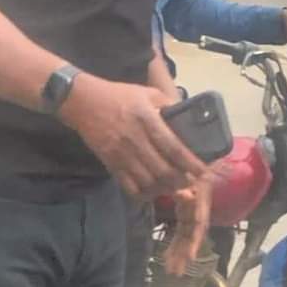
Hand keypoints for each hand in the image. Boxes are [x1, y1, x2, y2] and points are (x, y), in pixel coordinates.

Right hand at [61, 75, 206, 199]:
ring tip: (174, 187)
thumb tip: (187, 115)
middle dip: (181, 180)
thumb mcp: (147, 92)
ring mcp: (121, 154)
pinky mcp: (110, 163)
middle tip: (190, 182)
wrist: (83, 102)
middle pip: (163, 170)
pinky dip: (144, 194)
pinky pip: (129, 186)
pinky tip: (152, 191)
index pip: (173, 147)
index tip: (203, 171)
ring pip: (148, 182)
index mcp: (147, 120)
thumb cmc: (119, 95)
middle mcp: (135, 140)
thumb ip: (168, 103)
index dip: (190, 162)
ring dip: (164, 189)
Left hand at [164, 172, 212, 275]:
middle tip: (176, 271)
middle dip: (184, 255)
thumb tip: (182, 194)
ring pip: (185, 240)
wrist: (193, 170)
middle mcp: (198, 215)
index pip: (198, 226)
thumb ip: (187, 187)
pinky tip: (166, 258)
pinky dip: (173, 247)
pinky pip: (180, 236)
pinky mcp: (185, 220)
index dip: (194, 241)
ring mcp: (191, 219)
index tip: (190, 256)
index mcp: (201, 206)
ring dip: (178, 255)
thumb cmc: (192, 173)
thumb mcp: (191, 178)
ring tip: (170, 271)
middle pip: (191, 238)